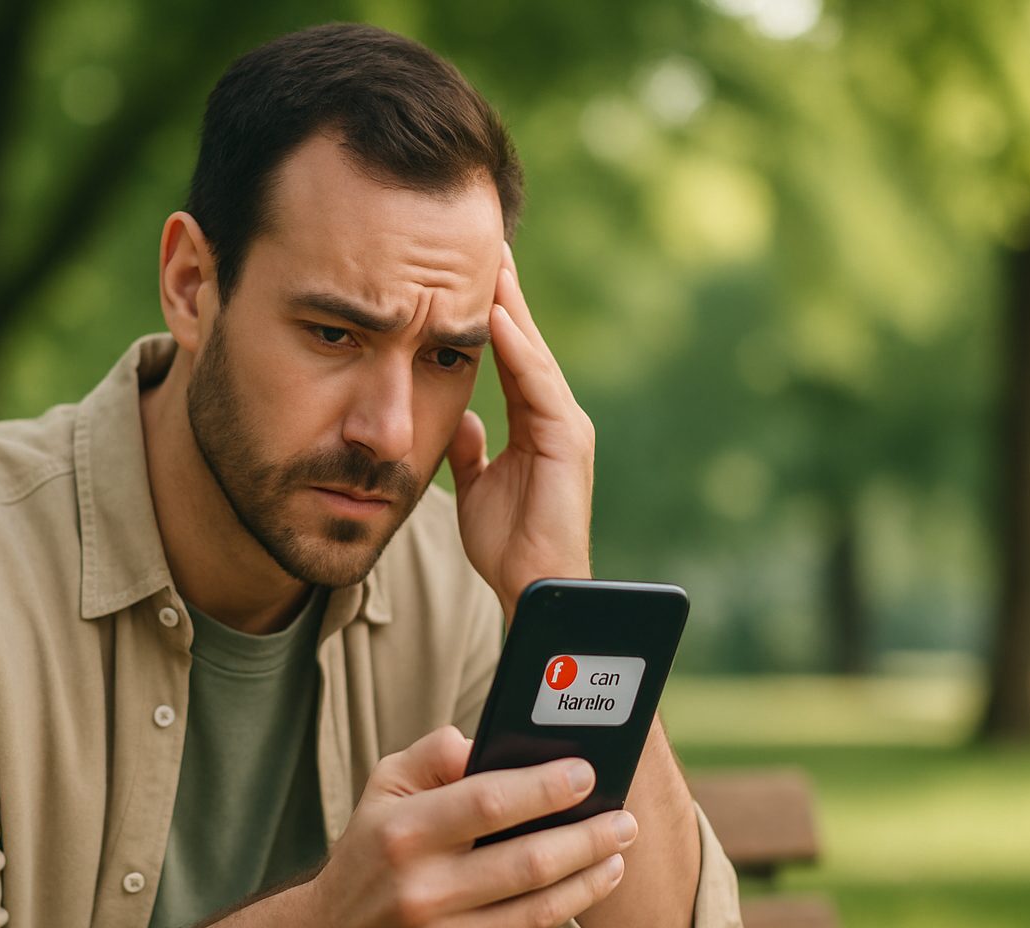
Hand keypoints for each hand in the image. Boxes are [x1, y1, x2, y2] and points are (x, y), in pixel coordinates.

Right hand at [303, 725, 637, 927]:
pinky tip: (580, 889)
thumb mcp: (383, 791)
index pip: (489, 802)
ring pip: (540, 909)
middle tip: (624, 819)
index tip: (586, 773)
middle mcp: (421, 892)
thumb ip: (431, 755)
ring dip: (590, 878)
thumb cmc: (370, 856)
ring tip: (616, 852)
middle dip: (588, 836)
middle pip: (529, 861)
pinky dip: (561, 912)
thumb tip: (482, 740)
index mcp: (402, 834)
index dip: (545, 787)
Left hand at [447, 243, 595, 619]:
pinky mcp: (568, 438)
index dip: (488, 311)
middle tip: (484, 239)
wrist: (534, 587)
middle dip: (503, 291)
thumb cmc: (509, 544)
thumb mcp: (477, 486)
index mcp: (534, 420)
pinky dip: (517, 348)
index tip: (465, 270)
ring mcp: (565, 423)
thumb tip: (461, 417)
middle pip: (523, 340)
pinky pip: (538, 384)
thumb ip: (472, 448)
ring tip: (488, 260)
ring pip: (532, 350)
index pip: (508, 353)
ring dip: (509, 305)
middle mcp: (554, 413)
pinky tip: (495, 315)